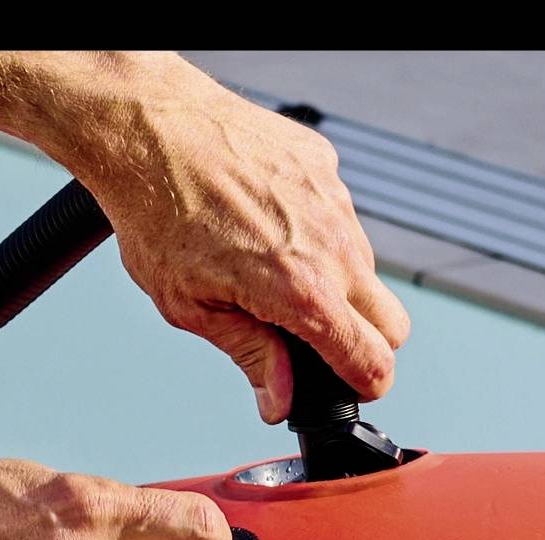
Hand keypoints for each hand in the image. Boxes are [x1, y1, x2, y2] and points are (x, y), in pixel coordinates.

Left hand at [55, 54, 409, 420]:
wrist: (153, 133)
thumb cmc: (160, 219)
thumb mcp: (192, 308)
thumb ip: (249, 354)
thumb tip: (279, 401)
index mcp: (301, 290)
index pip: (370, 356)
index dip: (366, 384)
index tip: (353, 392)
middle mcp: (333, 244)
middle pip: (391, 321)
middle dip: (363, 343)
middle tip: (313, 347)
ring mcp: (335, 201)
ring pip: (364, 269)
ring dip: (335, 288)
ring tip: (269, 280)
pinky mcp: (325, 168)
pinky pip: (339, 219)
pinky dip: (315, 237)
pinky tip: (264, 231)